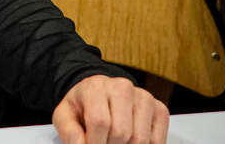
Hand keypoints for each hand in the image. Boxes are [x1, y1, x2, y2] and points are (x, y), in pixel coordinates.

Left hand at [53, 75, 167, 143]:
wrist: (98, 94)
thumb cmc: (82, 107)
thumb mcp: (65, 116)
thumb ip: (69, 133)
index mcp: (95, 87)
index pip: (100, 122)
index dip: (95, 142)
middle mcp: (122, 87)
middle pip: (121, 133)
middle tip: (102, 142)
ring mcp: (144, 97)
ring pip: (140, 139)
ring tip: (113, 141)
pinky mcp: (159, 109)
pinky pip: (157, 141)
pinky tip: (129, 141)